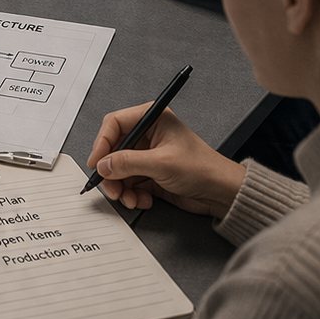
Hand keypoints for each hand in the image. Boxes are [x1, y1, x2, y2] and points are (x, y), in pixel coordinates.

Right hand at [86, 103, 245, 216]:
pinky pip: (130, 182)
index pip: (115, 124)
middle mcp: (148, 135)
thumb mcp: (162, 163)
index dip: (102, 143)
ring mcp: (149, 155)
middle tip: (110, 187)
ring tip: (128, 198)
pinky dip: (131, 193)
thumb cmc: (204, 169)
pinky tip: (142, 199)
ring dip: (121, 186)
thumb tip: (103, 165)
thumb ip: (128, 163)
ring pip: (119, 169)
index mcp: (152, 119)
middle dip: (111, 171)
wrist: (222, 194)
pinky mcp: (150, 174)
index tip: (96, 162)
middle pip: (114, 149)